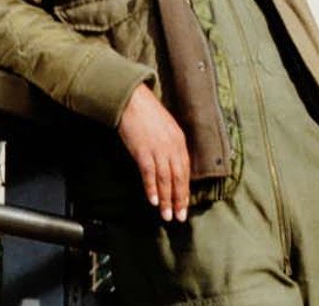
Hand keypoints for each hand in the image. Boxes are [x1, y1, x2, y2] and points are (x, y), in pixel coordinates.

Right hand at [117, 83, 189, 222]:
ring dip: (166, 199)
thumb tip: (172, 167)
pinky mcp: (143, 151)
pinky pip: (149, 174)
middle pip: (178, 177)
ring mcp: (158, 149)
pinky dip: (152, 188)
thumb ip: (170, 146)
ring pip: (166, 179)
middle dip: (179, 199)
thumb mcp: (165, 128)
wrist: (132, 100)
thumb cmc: (147, 113)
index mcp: (179, 139)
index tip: (185, 204)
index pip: (185, 169)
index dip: (185, 189)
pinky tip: (153, 201)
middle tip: (180, 217)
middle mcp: (172, 145)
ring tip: (167, 215)